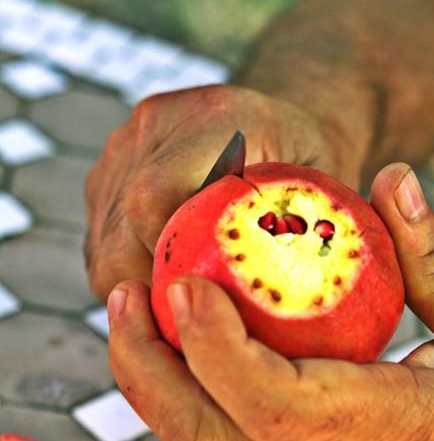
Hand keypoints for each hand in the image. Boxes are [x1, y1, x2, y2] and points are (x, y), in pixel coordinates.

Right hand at [85, 84, 360, 301]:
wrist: (275, 120)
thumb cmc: (308, 164)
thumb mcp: (325, 198)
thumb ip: (300, 243)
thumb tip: (272, 323)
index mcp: (217, 117)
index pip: (155, 198)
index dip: (166, 265)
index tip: (201, 306)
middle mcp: (157, 125)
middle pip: (120, 231)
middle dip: (151, 290)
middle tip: (193, 322)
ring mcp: (124, 144)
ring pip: (102, 244)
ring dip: (136, 286)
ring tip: (183, 300)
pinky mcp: (107, 170)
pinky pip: (100, 240)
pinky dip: (127, 271)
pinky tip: (168, 278)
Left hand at [106, 163, 433, 440]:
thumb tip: (391, 185)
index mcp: (387, 437)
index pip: (271, 403)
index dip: (215, 346)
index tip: (184, 286)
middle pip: (204, 439)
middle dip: (146, 367)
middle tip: (124, 297)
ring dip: (157, 391)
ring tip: (142, 326)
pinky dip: (191, 412)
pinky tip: (191, 368)